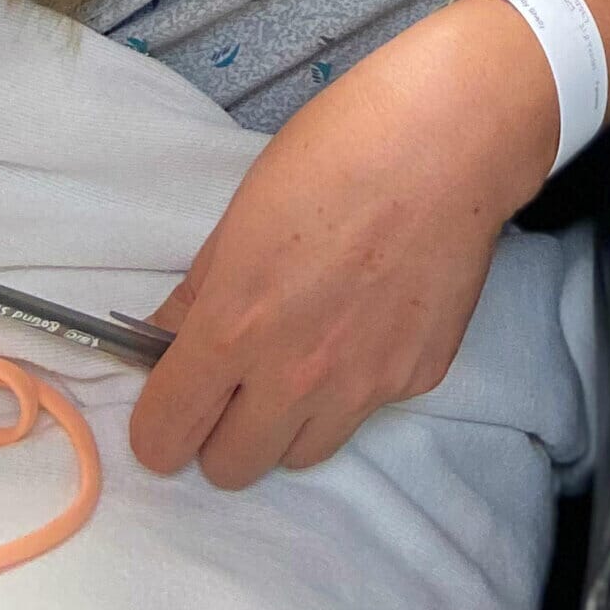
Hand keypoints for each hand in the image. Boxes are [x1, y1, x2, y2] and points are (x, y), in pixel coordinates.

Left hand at [127, 0, 558, 488]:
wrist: (449, 139)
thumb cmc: (338, 152)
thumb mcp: (242, 213)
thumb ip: (198, 294)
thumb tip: (164, 341)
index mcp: (235, 328)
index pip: (164, 437)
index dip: (159, 425)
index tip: (172, 400)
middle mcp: (295, 376)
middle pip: (230, 469)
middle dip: (221, 432)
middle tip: (237, 379)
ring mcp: (362, 386)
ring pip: (299, 455)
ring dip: (288, 421)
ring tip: (307, 350)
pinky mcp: (417, 379)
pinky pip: (366, 410)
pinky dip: (355, 384)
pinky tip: (370, 317)